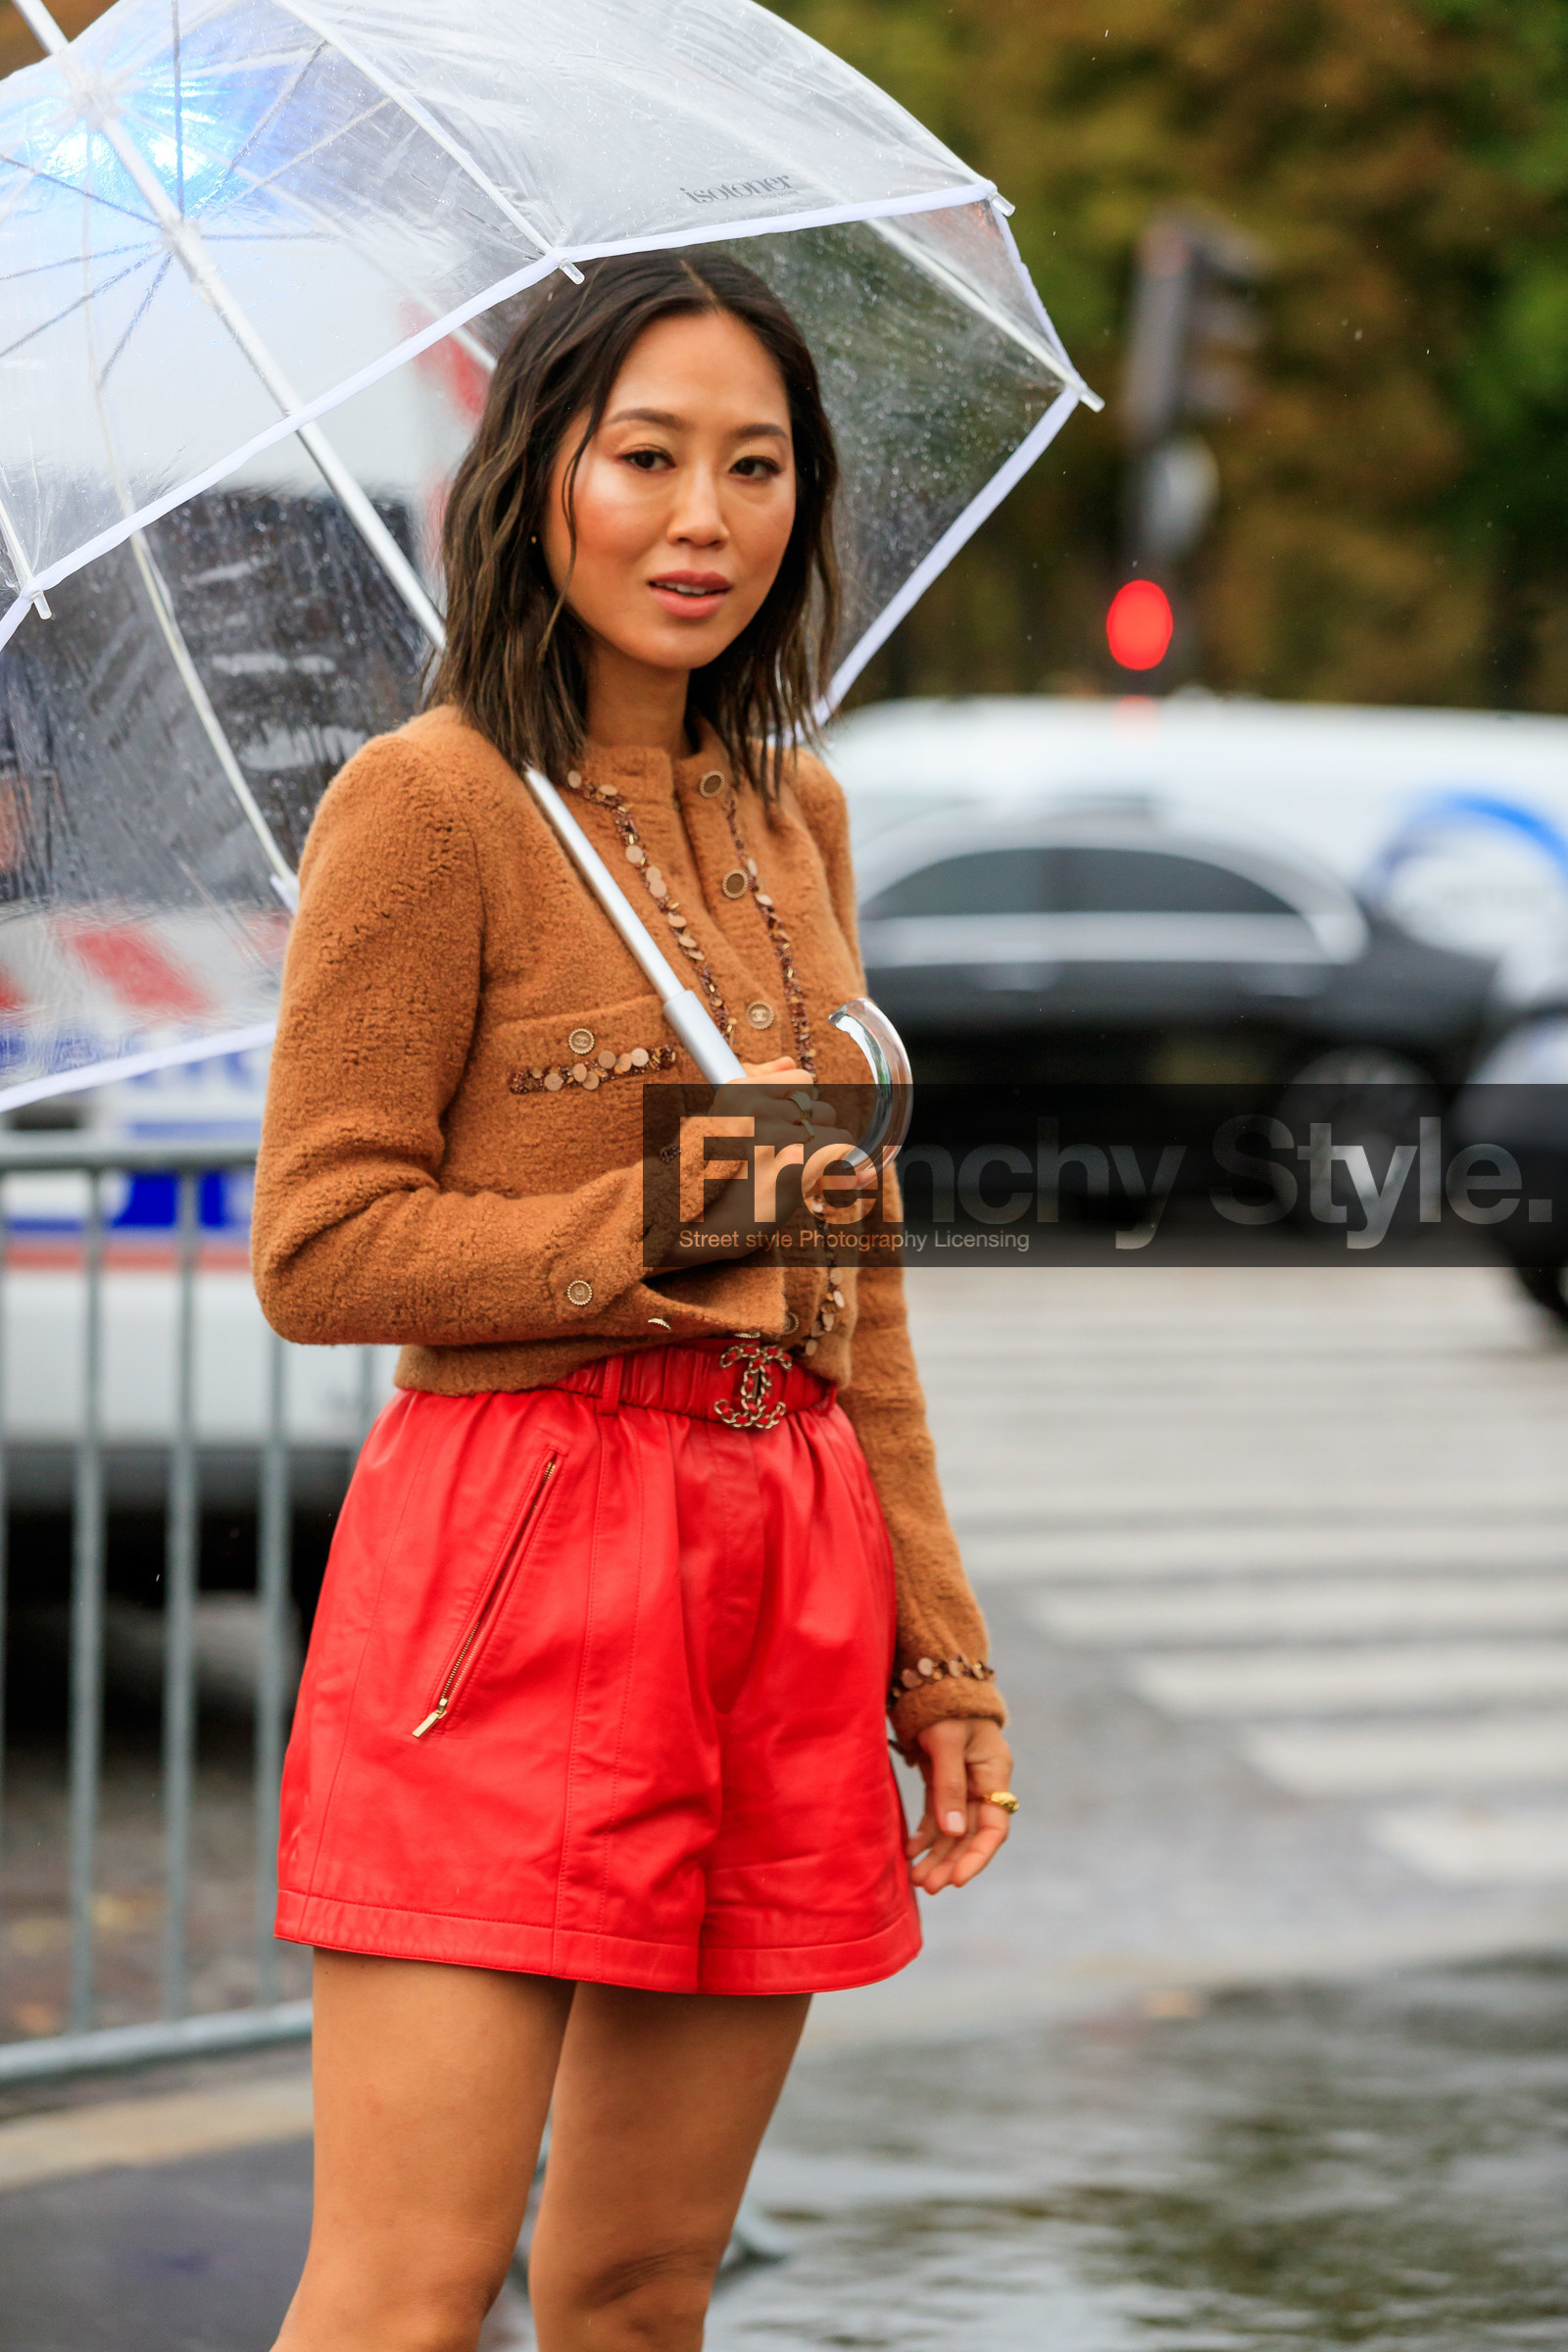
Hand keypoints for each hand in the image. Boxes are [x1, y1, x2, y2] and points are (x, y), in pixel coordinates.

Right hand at [700, 1056, 876, 1242]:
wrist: (693, 1226)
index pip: (804, 1081)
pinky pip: (842, 1155)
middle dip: (812, 1135)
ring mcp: (775, 1135)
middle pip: (823, 1108)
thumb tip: (788, 1060)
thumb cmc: (713, 1175)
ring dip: (823, 1157)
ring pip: (836, 1132)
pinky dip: (842, 1173)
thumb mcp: (726, 1120)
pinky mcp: (795, 1165)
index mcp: (738, 1091)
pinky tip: (817, 1185)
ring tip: (789, 1177)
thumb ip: (758, 1085)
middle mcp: (757, 1108)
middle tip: (782, 1163)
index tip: (780, 1134)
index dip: (799, 1111)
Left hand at [907, 1717, 1013, 1893]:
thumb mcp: (946, 1741)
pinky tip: (911, 1853)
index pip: (994, 1826)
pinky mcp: (943, 1782)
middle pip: (971, 1834)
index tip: (957, 1880)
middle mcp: (983, 1783)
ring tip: (916, 1880)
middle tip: (927, 1887)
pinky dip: (926, 1835)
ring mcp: (964, 1784)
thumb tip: (953, 1832)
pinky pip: (938, 1816)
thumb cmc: (945, 1706)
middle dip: (951, 1863)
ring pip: (953, 1830)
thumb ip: (949, 1785)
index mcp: (994, 1773)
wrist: (934, 1677)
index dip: (977, 1857)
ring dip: (937, 1855)